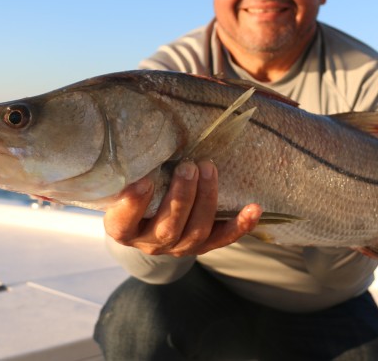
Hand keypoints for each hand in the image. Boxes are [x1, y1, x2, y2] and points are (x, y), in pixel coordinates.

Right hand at [103, 160, 261, 256]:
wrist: (146, 219)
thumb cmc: (133, 190)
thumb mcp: (125, 181)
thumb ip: (131, 167)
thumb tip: (141, 129)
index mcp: (123, 229)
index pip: (123, 223)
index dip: (133, 205)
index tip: (143, 181)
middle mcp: (150, 243)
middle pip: (168, 227)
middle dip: (181, 196)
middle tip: (188, 166)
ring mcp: (178, 247)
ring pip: (196, 232)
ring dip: (206, 199)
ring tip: (209, 168)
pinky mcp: (203, 245)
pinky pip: (223, 238)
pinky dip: (241, 225)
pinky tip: (254, 208)